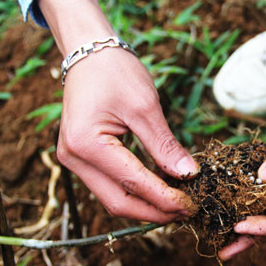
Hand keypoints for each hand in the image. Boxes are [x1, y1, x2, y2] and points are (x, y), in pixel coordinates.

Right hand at [58, 49, 197, 221]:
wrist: (90, 53)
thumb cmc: (116, 72)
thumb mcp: (146, 107)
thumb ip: (165, 146)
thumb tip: (189, 175)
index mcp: (86, 144)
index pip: (134, 184)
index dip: (165, 199)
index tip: (192, 204)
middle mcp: (73, 158)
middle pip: (118, 202)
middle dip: (155, 212)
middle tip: (187, 211)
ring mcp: (74, 160)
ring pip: (113, 198)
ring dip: (146, 205)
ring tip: (177, 204)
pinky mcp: (82, 157)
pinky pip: (110, 185)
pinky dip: (135, 192)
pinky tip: (159, 190)